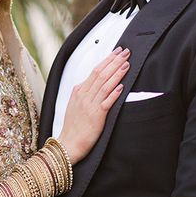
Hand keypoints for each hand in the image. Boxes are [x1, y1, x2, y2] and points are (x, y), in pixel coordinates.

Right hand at [58, 47, 129, 162]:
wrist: (69, 144)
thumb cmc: (73, 127)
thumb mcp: (73, 104)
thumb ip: (82, 92)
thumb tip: (89, 82)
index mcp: (79, 91)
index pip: (95, 71)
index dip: (107, 60)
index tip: (117, 52)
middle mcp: (84, 96)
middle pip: (101, 74)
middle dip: (114, 61)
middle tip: (126, 52)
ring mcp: (90, 105)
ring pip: (104, 85)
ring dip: (117, 73)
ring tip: (127, 64)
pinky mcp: (96, 116)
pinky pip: (106, 102)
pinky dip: (114, 93)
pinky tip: (122, 86)